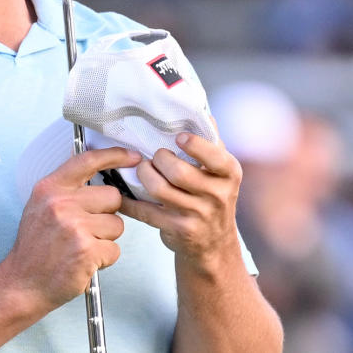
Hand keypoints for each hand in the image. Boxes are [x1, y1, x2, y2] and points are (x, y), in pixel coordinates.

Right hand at [0, 147, 140, 308]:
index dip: (115, 156)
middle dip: (107, 214)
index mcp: (50, 188)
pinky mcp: (86, 251)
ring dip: (106, 238)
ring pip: (117, 224)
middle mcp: (61, 204)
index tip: (133, 157)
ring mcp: (74, 227)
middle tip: (87, 229)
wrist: (22, 283)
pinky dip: (104, 259)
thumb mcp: (40, 206)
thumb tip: (94, 171)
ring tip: (83, 246)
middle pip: (113, 196)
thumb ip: (65, 188)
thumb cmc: (34, 248)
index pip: (88, 160)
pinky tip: (85, 261)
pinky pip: (115, 249)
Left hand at [117, 132, 242, 270]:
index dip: (194, 145)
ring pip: (159, 189)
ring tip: (143, 169)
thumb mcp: (221, 171)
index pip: (215, 156)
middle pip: (178, 172)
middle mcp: (217, 195)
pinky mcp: (178, 230)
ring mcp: (198, 215)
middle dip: (159, 159)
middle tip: (155, 157)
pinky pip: (145, 212)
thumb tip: (199, 108)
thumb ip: (211, 142)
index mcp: (229, 174)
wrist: (215, 244)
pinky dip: (129, 201)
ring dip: (143, 175)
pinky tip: (123, 192)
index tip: (179, 138)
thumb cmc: (213, 196)